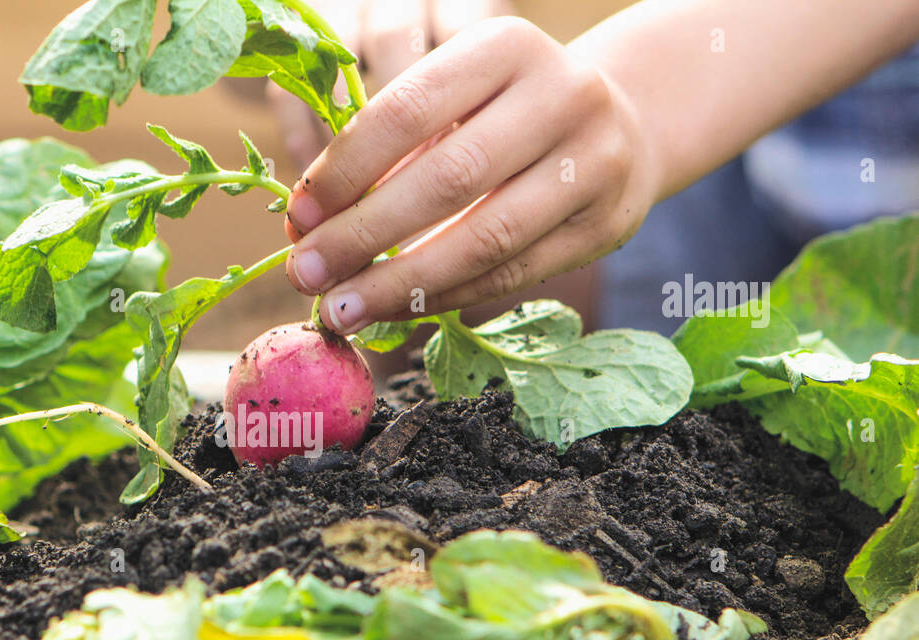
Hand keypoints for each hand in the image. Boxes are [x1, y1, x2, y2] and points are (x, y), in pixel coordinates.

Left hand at [283, 16, 657, 333]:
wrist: (625, 124)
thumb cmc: (505, 115)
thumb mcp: (454, 102)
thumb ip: (388, 150)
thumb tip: (306, 225)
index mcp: (505, 47)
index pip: (407, 110)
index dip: (344, 170)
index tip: (297, 215)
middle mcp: (561, 95)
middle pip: (445, 179)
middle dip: (362, 235)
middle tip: (304, 274)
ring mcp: (594, 163)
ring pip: (484, 238)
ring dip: (399, 283)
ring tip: (340, 309)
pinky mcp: (605, 226)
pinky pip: (510, 276)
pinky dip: (444, 298)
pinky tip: (394, 310)